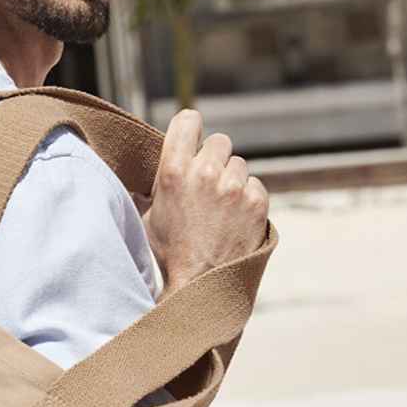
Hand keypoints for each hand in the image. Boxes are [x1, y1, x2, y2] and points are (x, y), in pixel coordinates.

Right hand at [137, 109, 268, 297]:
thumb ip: (154, 188)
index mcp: (174, 172)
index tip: (191, 141)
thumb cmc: (170, 255)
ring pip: (238, 165)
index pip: (188, 120)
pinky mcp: (257, 201)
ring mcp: (234, 187)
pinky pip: (254, 185)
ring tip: (220, 210)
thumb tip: (149, 173)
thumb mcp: (149, 218)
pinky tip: (233, 220)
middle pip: (218, 142)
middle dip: (213, 160)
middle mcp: (206, 173)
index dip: (190, 130)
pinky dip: (247, 199)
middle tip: (206, 186)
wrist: (200, 286)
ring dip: (231, 181)